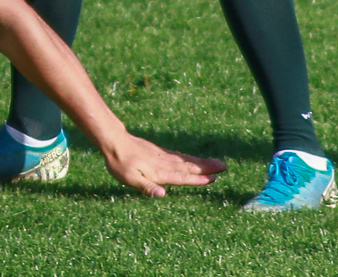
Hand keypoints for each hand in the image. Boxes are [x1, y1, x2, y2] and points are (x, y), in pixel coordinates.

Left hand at [101, 134, 225, 197]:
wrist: (113, 140)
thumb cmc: (120, 163)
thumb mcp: (130, 179)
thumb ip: (147, 187)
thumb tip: (163, 195)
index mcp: (160, 172)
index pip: (182, 177)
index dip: (197, 179)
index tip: (213, 179)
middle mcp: (164, 163)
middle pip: (188, 166)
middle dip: (206, 168)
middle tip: (224, 166)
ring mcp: (162, 156)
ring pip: (185, 160)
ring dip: (201, 162)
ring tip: (216, 163)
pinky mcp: (157, 151)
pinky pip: (178, 155)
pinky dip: (188, 158)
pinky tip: (192, 159)